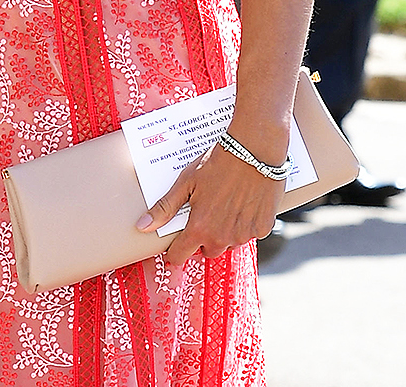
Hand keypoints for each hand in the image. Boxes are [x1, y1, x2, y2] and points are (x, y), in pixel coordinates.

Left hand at [137, 142, 281, 264]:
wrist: (253, 150)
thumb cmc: (218, 162)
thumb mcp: (186, 182)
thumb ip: (165, 208)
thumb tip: (142, 226)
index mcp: (200, 228)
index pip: (180, 255)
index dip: (175, 249)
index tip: (177, 241)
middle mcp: (222, 238)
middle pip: (207, 250)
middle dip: (204, 237)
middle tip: (206, 212)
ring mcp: (244, 234)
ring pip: (230, 243)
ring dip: (226, 231)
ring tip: (227, 203)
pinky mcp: (262, 228)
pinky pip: (250, 233)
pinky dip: (246, 223)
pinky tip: (245, 203)